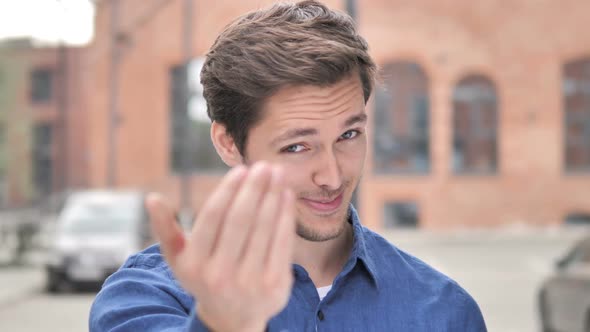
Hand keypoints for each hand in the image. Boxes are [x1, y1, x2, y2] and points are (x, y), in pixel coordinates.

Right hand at [147, 162, 295, 331]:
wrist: (233, 317)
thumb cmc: (204, 276)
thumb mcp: (179, 258)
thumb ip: (165, 228)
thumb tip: (151, 198)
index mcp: (194, 264)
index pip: (213, 217)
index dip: (229, 190)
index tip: (241, 169)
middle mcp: (220, 275)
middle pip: (241, 220)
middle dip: (254, 188)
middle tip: (264, 166)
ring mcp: (250, 282)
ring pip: (264, 228)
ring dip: (273, 196)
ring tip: (278, 174)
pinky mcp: (275, 285)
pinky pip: (283, 243)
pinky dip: (286, 216)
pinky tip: (287, 196)